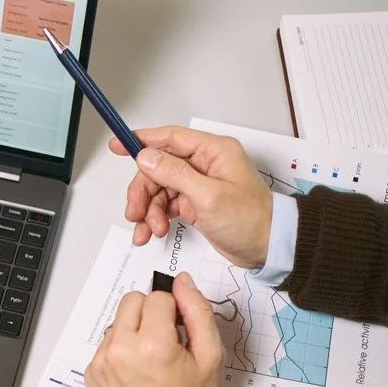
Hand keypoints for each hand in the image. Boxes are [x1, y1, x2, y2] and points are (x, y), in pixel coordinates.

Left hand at [85, 272, 222, 386]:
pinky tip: (135, 368)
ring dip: (133, 330)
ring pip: (118, 320)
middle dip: (150, 312)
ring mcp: (103, 361)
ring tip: (149, 357)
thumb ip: (198, 312)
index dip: (173, 311)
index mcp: (153, 346)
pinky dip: (120, 348)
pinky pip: (106, 342)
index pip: (158, 297)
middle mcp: (122, 350)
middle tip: (162, 338)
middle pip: (132, 300)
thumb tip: (183, 282)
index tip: (177, 329)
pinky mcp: (92, 370)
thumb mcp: (209, 358)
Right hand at [111, 126, 272, 267]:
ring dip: (148, 210)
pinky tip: (152, 232)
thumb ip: (174, 174)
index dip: (142, 140)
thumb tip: (146, 156)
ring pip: (159, 189)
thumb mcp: (209, 196)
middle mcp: (204, 164)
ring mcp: (198, 184)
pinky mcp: (195, 203)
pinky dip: (155, 218)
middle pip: (158, 168)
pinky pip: (166, 205)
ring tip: (149, 230)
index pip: (170, 138)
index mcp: (213, 152)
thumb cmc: (251, 220)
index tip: (118, 144)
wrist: (269, 248)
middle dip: (143, 191)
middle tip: (135, 211)